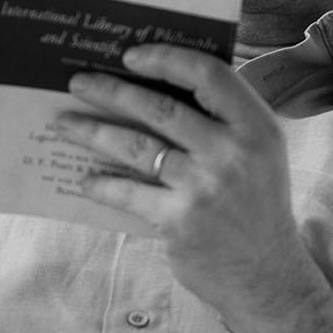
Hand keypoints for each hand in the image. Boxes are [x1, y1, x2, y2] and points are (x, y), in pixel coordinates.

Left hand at [55, 45, 310, 328]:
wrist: (268, 277)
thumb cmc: (256, 208)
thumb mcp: (259, 154)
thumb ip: (224, 121)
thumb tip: (162, 86)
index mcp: (256, 128)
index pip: (209, 75)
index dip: (167, 59)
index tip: (131, 56)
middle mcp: (232, 153)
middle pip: (160, 108)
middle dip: (111, 90)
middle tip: (78, 82)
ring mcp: (204, 188)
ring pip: (135, 147)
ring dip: (93, 132)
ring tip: (64, 124)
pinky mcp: (179, 221)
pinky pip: (129, 193)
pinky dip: (102, 186)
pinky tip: (85, 180)